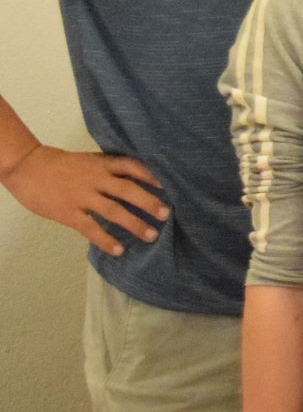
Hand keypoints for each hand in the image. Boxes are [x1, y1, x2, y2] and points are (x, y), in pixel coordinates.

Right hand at [0, 144, 166, 255]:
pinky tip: (118, 250)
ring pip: (114, 211)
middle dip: (149, 202)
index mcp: (101, 164)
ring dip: (134, 224)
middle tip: (166, 214)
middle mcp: (95, 179)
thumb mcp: (87, 160)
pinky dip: (106, 240)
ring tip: (151, 236)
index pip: (132, 166)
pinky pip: (91, 228)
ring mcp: (82, 196)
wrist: (26, 166)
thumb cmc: (58, 164)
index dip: (151, 176)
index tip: (168, 186)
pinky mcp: (68, 212)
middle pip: (128, 190)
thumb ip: (107, 169)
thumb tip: (134, 181)